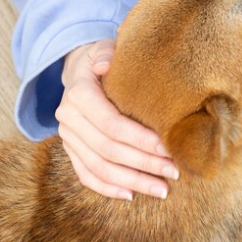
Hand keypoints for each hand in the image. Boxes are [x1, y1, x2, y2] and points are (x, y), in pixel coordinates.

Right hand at [56, 38, 177, 200]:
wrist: (80, 70)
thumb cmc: (102, 59)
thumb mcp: (105, 47)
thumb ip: (107, 53)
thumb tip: (105, 65)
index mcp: (79, 93)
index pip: (111, 123)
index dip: (140, 139)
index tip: (168, 148)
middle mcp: (68, 118)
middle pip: (108, 149)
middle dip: (143, 163)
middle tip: (173, 172)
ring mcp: (67, 137)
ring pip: (99, 167)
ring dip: (131, 181)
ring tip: (161, 189)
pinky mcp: (70, 150)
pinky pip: (86, 175)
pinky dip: (107, 187)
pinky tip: (131, 194)